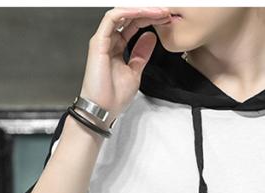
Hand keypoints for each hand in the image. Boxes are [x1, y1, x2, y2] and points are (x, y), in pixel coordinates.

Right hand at [79, 6, 171, 121]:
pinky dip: (128, 13)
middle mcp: (109, 40)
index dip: (150, 20)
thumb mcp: (135, 71)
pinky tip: (142, 13)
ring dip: (141, 11)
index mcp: (117, 46)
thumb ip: (141, 54)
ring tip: (158, 11)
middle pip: (129, 17)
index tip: (166, 20)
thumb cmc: (113, 96)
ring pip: (122, 14)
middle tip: (166, 12)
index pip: (134, 26)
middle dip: (149, 12)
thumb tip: (150, 37)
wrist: (102, 109)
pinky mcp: (98, 42)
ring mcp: (103, 39)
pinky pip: (112, 19)